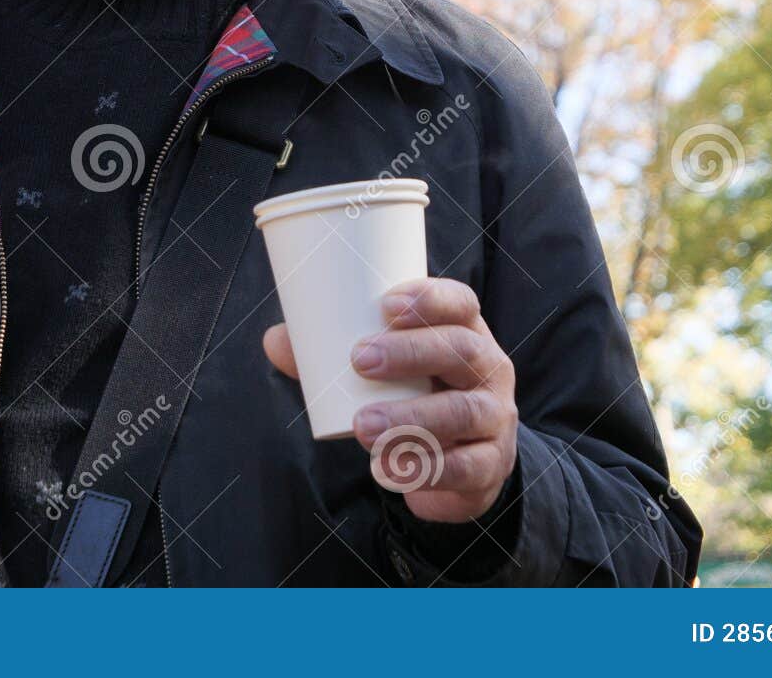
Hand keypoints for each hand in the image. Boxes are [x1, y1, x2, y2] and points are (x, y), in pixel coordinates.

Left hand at [263, 277, 517, 522]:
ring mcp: (495, 417)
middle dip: (411, 353)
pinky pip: (468, 468)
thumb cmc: (417, 390)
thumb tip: (276, 341)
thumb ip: (331, 354)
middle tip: (360, 361)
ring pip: (463, 413)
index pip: (461, 303)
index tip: (387, 304)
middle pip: (462, 351)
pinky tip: (392, 473)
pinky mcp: (491, 463)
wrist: (466, 454)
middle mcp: (488, 369)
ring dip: (412, 420)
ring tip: (363, 429)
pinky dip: (430, 473)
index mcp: (465, 331)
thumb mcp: (387, 367)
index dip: (430, 298)